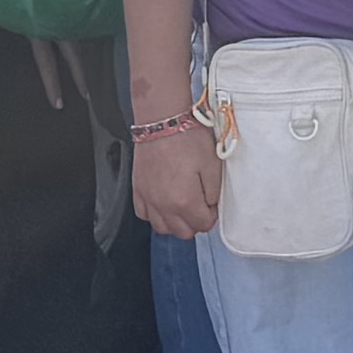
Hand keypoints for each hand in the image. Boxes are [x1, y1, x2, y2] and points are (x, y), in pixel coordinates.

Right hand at [135, 104, 224, 246]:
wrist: (162, 121)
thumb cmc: (187, 138)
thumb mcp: (212, 165)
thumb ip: (214, 193)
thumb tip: (211, 206)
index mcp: (185, 201)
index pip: (203, 225)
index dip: (212, 215)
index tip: (212, 203)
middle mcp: (164, 205)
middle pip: (183, 232)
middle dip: (195, 222)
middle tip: (200, 205)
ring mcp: (148, 198)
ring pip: (162, 228)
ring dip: (175, 222)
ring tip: (183, 206)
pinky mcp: (138, 189)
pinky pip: (145, 215)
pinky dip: (155, 214)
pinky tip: (164, 202)